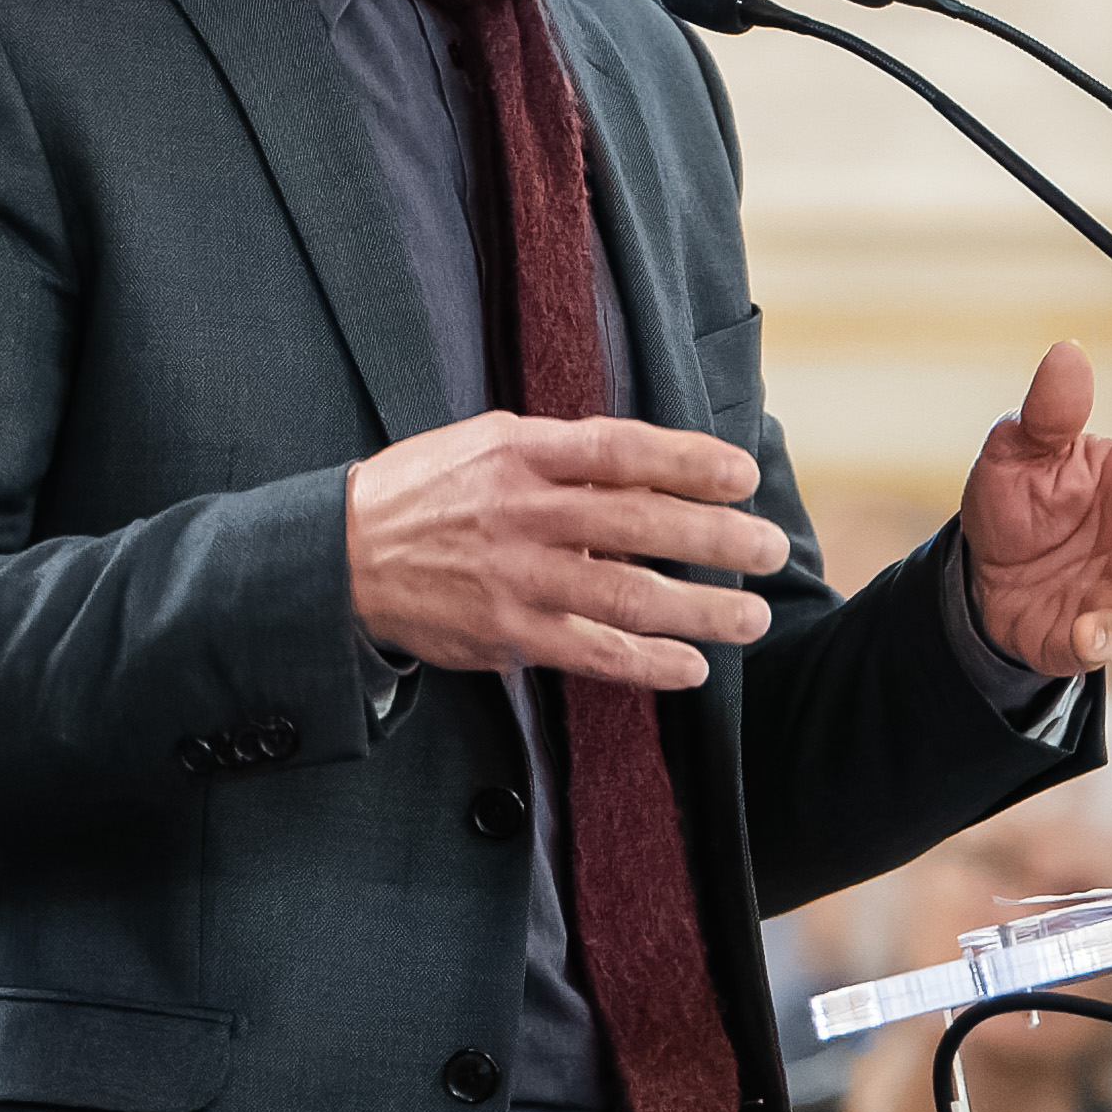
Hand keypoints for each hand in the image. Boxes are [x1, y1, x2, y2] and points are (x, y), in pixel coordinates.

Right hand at [346, 409, 788, 690]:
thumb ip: (566, 455)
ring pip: (624, 595)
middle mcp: (521, 511)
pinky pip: (591, 652)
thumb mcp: (489, 445)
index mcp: (520, 451)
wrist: (341, 554)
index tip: (744, 474)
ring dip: (699, 609)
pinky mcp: (506, 633)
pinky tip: (692, 666)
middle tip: (769, 546)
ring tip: (752, 618)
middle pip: (637, 523)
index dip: (688, 461)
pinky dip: (647, 663)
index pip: (621, 450)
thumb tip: (655, 467)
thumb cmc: (429, 492)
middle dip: (714, 538)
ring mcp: (515, 577)